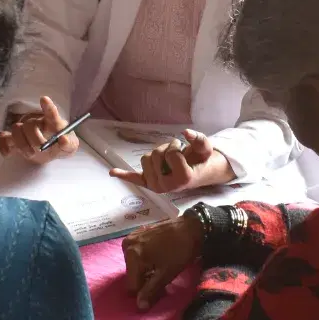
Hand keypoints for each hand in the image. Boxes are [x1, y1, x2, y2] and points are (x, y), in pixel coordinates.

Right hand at [0, 95, 79, 162]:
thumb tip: (63, 139)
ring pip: (15, 130)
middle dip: (34, 137)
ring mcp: (24, 132)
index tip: (44, 99)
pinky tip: (8, 154)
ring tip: (31, 154)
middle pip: (29, 124)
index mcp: (51, 122)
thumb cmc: (61, 146)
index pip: (50, 113)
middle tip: (41, 148)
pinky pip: (4, 139)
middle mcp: (36, 123)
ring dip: (21, 143)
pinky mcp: (14, 141)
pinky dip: (3, 145)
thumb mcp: (69, 147)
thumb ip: (68, 144)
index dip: (48, 106)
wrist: (49, 152)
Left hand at [110, 128, 229, 194]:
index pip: (170, 154)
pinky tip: (112, 172)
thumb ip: (199, 139)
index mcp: (182, 179)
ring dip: (157, 154)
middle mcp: (167, 186)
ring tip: (169, 159)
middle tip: (177, 154)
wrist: (200, 172)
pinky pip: (135, 178)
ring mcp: (156, 186)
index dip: (175, 147)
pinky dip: (124, 175)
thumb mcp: (206, 148)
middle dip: (165, 149)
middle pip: (154, 155)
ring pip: (145, 158)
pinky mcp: (149, 184)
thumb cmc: (201, 159)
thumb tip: (186, 132)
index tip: (184, 151)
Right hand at [122, 214, 203, 307]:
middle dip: (145, 279)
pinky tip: (158, 256)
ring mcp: (131, 237)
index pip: (132, 286)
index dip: (145, 291)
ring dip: (146, 270)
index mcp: (132, 255)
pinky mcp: (138, 233)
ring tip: (161, 265)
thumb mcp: (166, 274)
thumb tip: (139, 307)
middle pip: (132, 274)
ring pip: (135, 265)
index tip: (160, 286)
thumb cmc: (180, 251)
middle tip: (162, 275)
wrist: (191, 227)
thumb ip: (151, 291)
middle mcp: (127, 245)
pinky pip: (137, 254)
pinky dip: (146, 260)